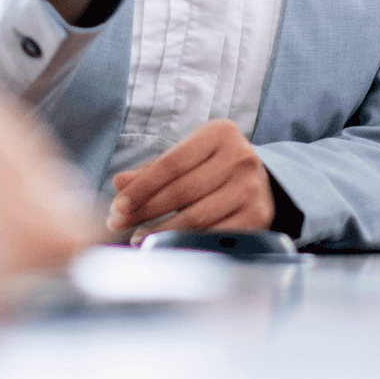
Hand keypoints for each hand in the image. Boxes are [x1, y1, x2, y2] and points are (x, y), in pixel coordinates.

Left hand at [107, 120, 273, 238]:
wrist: (262, 182)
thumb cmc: (213, 167)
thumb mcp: (186, 158)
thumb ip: (152, 170)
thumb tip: (119, 182)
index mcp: (220, 133)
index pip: (171, 163)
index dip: (141, 187)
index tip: (117, 205)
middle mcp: (241, 157)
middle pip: (181, 191)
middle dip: (144, 210)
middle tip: (119, 223)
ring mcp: (251, 188)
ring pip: (196, 216)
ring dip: (161, 231)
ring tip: (138, 237)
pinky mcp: (258, 216)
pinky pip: (214, 234)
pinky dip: (187, 242)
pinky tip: (168, 245)